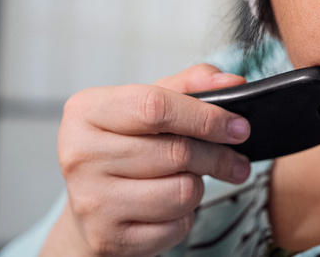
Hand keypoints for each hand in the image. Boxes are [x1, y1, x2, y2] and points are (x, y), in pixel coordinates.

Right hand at [41, 64, 250, 255]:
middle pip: (175, 152)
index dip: (205, 117)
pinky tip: (171, 206)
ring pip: (182, 192)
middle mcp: (80, 154)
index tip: (238, 127)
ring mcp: (91, 200)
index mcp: (87, 111)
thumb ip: (190, 85)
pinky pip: (175, 226)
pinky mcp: (107, 238)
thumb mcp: (148, 104)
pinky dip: (185, 216)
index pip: (156, 107)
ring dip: (198, 186)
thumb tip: (232, 82)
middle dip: (217, 156)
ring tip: (188, 179)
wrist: (89, 204)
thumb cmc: (124, 144)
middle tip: (236, 160)